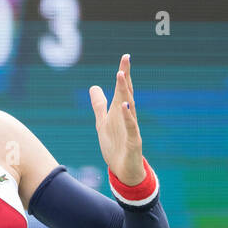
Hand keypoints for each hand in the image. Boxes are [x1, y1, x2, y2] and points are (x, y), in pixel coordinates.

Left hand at [88, 53, 145, 186]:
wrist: (123, 170)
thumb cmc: (115, 145)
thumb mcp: (102, 122)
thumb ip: (99, 105)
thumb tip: (93, 86)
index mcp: (119, 111)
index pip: (122, 89)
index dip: (123, 74)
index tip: (125, 57)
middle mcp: (127, 116)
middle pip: (126, 93)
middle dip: (125, 77)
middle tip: (125, 59)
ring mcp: (131, 128)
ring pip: (129, 106)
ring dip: (125, 92)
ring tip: (121, 76)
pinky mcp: (133, 141)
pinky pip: (131, 127)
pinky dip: (128, 116)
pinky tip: (125, 106)